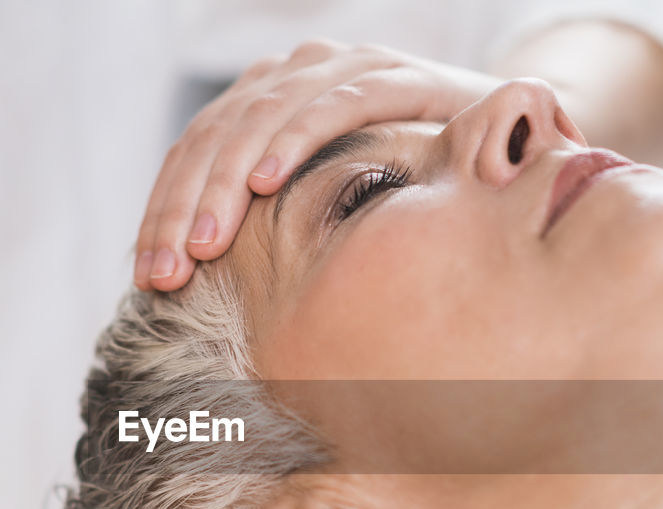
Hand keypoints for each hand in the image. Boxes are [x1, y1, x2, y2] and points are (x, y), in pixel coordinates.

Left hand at [134, 40, 499, 290]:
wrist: (513, 146)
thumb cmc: (411, 189)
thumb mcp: (329, 209)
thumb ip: (273, 225)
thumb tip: (203, 286)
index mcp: (269, 101)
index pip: (195, 152)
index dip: (164, 212)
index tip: (149, 279)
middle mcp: (299, 73)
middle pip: (217, 135)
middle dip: (184, 207)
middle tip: (166, 272)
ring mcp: (346, 67)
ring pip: (263, 118)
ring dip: (227, 183)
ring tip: (205, 243)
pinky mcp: (398, 75)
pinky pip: (334, 103)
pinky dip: (295, 141)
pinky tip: (266, 185)